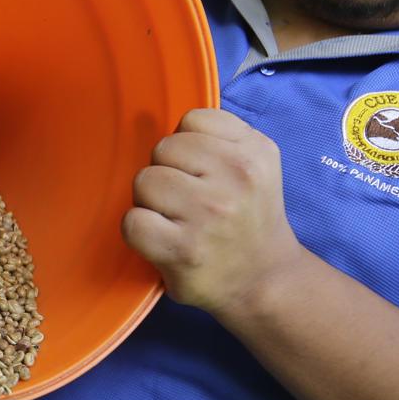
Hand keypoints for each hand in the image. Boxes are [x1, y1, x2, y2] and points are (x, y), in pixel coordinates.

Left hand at [122, 108, 311, 316]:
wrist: (265, 281)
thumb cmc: (248, 221)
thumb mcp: (255, 167)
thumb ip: (219, 138)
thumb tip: (152, 118)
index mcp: (256, 152)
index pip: (192, 120)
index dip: (188, 146)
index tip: (202, 172)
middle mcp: (237, 178)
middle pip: (163, 148)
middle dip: (167, 172)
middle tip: (187, 201)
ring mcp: (209, 214)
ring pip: (145, 180)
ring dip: (151, 201)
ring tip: (175, 220)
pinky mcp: (183, 249)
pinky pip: (133, 221)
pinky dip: (139, 232)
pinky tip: (162, 240)